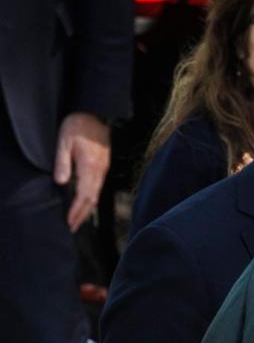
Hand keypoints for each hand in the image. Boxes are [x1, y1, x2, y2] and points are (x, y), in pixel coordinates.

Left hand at [53, 112, 109, 232]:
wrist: (95, 114)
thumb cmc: (77, 125)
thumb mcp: (64, 141)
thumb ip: (63, 162)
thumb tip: (61, 183)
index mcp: (89, 167)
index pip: (83, 195)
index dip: (76, 211)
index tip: (70, 222)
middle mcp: (99, 172)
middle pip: (92, 200)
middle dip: (82, 215)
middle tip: (72, 227)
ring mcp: (103, 170)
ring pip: (96, 196)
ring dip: (87, 210)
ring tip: (78, 219)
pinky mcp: (103, 167)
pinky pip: (98, 189)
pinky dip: (91, 200)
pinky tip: (86, 203)